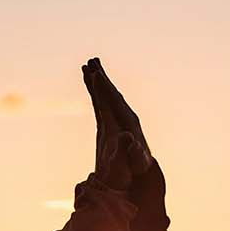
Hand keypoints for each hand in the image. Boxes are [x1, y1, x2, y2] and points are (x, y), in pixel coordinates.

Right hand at [83, 58, 152, 189]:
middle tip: (92, 61)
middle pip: (112, 93)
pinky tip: (90, 82)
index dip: (105, 88)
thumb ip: (133, 151)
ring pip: (108, 94)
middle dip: (102, 78)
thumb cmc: (138, 166)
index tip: (96, 74)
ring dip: (99, 80)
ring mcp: (120, 116)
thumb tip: (129, 139)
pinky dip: (97, 90)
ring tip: (89, 65)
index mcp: (129, 122)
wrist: (141, 169)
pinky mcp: (114, 120)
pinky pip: (104, 101)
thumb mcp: (136, 161)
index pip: (115, 101)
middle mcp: (126, 115)